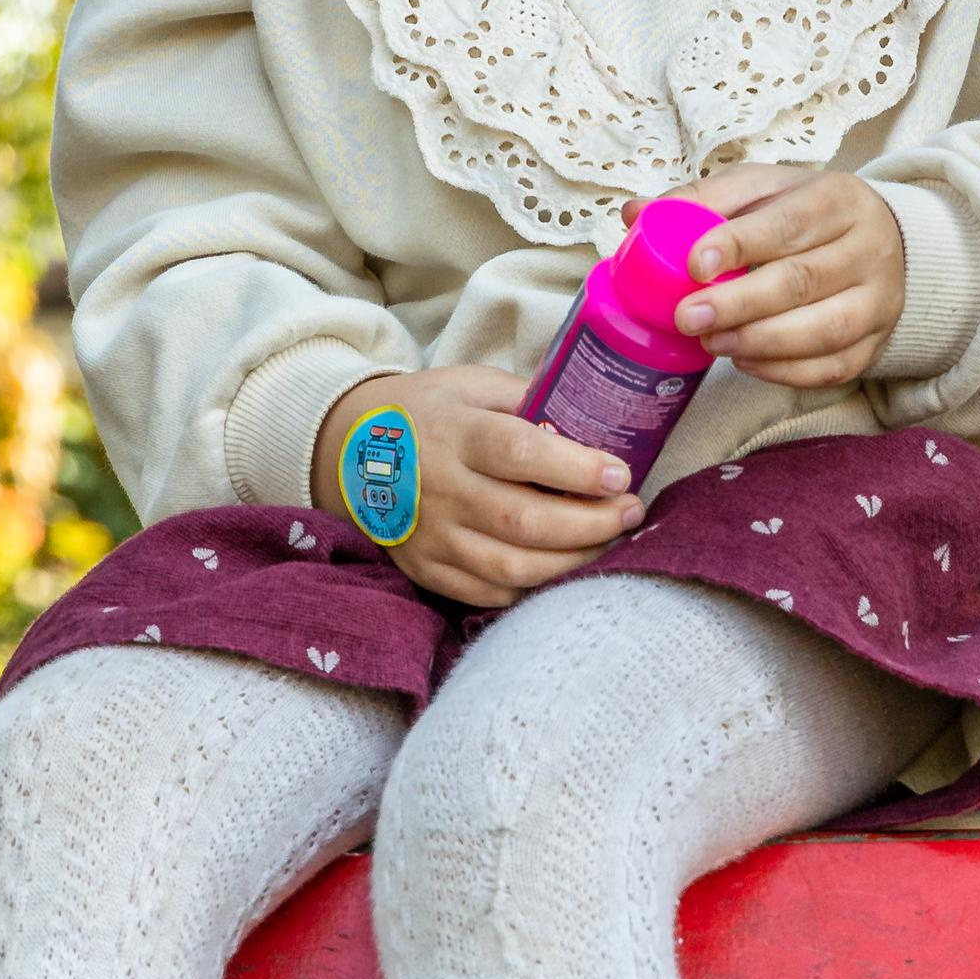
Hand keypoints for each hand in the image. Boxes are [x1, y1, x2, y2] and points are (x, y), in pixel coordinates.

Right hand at [314, 365, 643, 611]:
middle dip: (591, 523)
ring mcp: (431, 536)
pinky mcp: (427, 570)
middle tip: (630, 512)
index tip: (620, 474)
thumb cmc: (427, 412)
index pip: (520, 453)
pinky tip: (562, 565)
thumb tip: (596, 415)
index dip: (576, 469)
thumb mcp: (471, 385)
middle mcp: (440, 489)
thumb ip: (528, 399)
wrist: (349, 451)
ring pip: (512, 566)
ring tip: (607, 541)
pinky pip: (489, 593)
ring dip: (572, 560)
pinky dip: (534, 585)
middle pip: (524, 521)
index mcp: (454, 433)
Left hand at [650, 164, 905, 389]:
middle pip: (802, 281)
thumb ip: (703, 200)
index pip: (789, 224)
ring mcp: (878, 302)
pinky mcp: (874, 344)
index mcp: (839, 200)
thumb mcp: (763, 190)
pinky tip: (743, 360)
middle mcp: (869, 250)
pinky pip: (831, 368)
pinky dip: (783, 371)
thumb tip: (634, 213)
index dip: (741, 245)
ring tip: (710, 342)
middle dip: (739, 304)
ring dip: (759, 342)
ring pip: (823, 331)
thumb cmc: (807, 214)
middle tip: (687, 317)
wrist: (883, 241)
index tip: (695, 264)